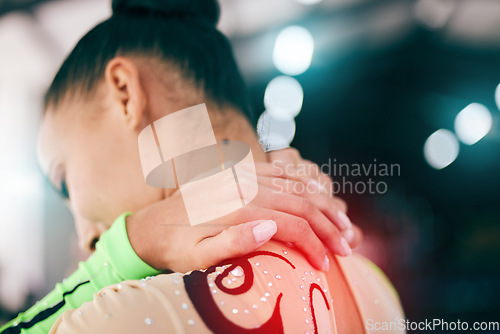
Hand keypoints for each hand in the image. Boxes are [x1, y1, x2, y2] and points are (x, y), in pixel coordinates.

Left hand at [127, 148, 361, 272]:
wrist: (153, 225)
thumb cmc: (175, 247)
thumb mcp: (195, 257)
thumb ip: (232, 243)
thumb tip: (271, 228)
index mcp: (236, 207)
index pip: (291, 223)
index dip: (314, 244)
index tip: (328, 264)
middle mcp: (244, 185)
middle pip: (300, 202)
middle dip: (328, 226)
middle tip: (347, 247)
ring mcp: (244, 175)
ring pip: (296, 185)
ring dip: (323, 204)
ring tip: (343, 224)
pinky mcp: (242, 172)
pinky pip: (281, 173)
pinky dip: (305, 185)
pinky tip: (319, 196)